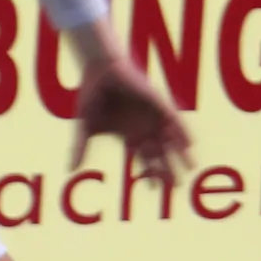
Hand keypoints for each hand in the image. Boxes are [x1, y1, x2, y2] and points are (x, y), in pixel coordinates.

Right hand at [72, 55, 191, 183]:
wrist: (99, 71)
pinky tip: (189, 143)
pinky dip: (181, 130)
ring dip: (180, 153)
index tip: (152, 189)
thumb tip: (70, 170)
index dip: (148, 174)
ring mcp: (152, 116)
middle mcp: (144, 128)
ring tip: (190, 167)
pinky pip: (174, 119)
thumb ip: (80, 149)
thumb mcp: (86, 127)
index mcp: (129, 135)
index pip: (143, 159)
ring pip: (170, 139)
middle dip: (167, 170)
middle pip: (160, 154)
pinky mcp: (157, 103)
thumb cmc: (92, 97)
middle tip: (176, 186)